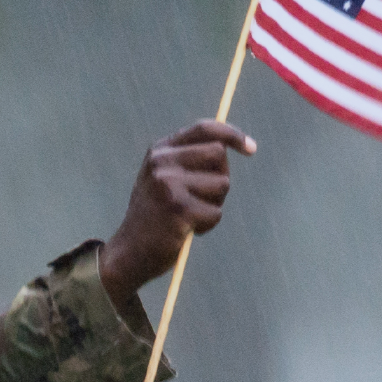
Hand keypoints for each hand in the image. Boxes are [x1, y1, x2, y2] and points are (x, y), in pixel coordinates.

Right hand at [99, 121, 255, 302]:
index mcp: (160, 150)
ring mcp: (169, 184)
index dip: (232, 135)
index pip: (205, 129)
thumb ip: (189, 159)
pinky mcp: (178, 209)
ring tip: (190, 215)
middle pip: (219, 154)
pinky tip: (186, 230)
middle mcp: (162, 162)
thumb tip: (229, 145)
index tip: (252, 148)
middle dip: (220, 176)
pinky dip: (208, 224)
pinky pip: (216, 212)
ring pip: (222, 184)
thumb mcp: (164, 178)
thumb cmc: (155, 216)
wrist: (130, 251)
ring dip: (214, 204)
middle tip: (203, 197)